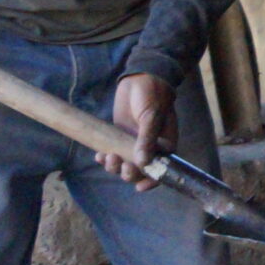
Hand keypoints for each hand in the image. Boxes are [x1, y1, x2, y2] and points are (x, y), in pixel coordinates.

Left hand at [103, 73, 174, 188]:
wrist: (140, 77)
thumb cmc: (152, 95)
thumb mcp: (151, 116)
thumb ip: (147, 140)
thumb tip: (142, 163)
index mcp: (165, 145)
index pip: (161, 169)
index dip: (151, 180)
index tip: (139, 186)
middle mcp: (150, 148)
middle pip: (139, 171)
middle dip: (129, 173)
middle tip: (122, 165)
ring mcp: (133, 143)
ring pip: (124, 164)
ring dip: (115, 167)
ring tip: (107, 158)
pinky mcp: (119, 136)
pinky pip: (112, 153)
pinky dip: (105, 158)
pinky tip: (99, 156)